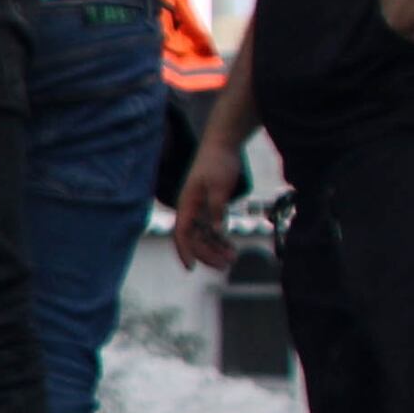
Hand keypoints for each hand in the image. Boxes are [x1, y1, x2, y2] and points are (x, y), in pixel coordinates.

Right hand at [170, 152, 242, 273]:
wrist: (222, 145)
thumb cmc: (217, 163)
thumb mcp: (219, 186)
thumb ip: (217, 208)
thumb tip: (215, 230)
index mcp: (187, 205)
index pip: (181, 234)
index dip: (185, 252)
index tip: (191, 267)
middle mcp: (190, 210)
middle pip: (194, 239)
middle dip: (207, 254)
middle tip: (225, 265)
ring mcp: (199, 209)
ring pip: (203, 236)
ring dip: (215, 249)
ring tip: (232, 258)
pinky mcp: (209, 206)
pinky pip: (211, 228)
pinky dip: (220, 239)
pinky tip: (231, 247)